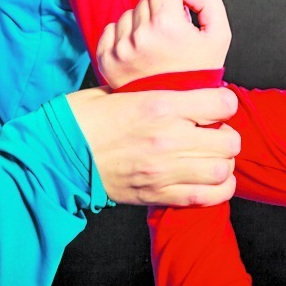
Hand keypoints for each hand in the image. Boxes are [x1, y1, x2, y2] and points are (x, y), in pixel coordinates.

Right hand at [68, 86, 240, 205]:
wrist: (57, 154)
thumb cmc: (85, 118)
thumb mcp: (122, 89)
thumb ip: (157, 89)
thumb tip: (183, 88)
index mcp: (161, 104)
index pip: (222, 103)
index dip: (225, 102)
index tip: (217, 104)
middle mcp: (168, 137)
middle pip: (229, 140)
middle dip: (227, 135)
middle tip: (214, 132)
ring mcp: (164, 169)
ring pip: (222, 170)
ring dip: (222, 163)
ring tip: (211, 156)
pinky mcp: (157, 193)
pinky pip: (206, 197)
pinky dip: (218, 190)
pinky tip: (212, 180)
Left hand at [97, 0, 231, 88]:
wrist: (178, 110)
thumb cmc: (199, 74)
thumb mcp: (220, 35)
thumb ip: (209, 1)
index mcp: (166, 25)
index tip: (180, 18)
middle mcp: (139, 35)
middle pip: (146, 0)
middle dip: (158, 13)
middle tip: (169, 38)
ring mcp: (120, 49)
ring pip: (128, 15)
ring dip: (141, 26)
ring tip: (155, 49)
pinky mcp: (106, 60)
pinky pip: (110, 31)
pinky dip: (123, 38)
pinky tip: (139, 54)